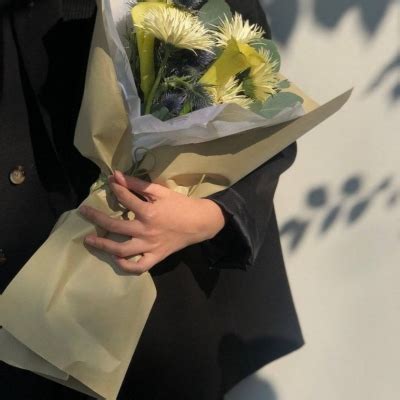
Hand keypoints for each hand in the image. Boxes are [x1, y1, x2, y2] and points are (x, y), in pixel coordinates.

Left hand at [78, 170, 225, 274]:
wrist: (200, 223)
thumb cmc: (180, 205)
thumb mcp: (161, 191)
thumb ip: (138, 184)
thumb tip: (118, 175)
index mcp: (149, 212)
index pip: (125, 199)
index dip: (115, 189)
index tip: (109, 183)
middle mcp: (146, 231)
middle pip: (115, 227)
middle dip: (96, 217)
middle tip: (83, 212)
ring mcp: (150, 246)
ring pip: (122, 250)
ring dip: (103, 245)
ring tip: (89, 240)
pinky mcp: (156, 257)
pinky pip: (139, 267)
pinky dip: (126, 266)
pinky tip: (117, 259)